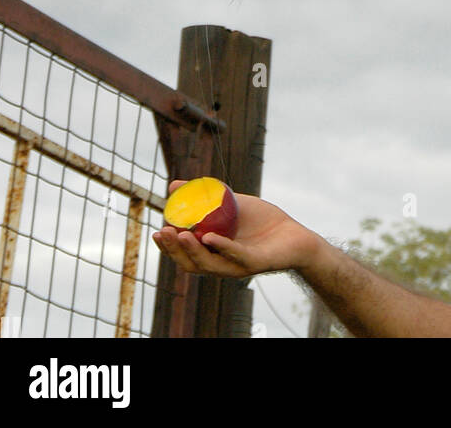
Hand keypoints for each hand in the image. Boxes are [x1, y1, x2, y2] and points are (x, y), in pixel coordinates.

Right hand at [153, 181, 316, 277]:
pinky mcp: (254, 263)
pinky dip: (221, 247)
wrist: (294, 234)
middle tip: (163, 232)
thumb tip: (173, 186)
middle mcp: (221, 263)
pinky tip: (208, 237)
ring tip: (179, 235)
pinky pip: (235, 256)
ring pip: (208, 264)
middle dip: (174, 250)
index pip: (184, 255)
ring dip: (191, 250)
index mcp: (213, 253)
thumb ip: (205, 196)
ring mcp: (236, 265)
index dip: (168, 247)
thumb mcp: (229, 203)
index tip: (156, 231)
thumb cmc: (261, 221)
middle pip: (191, 263)